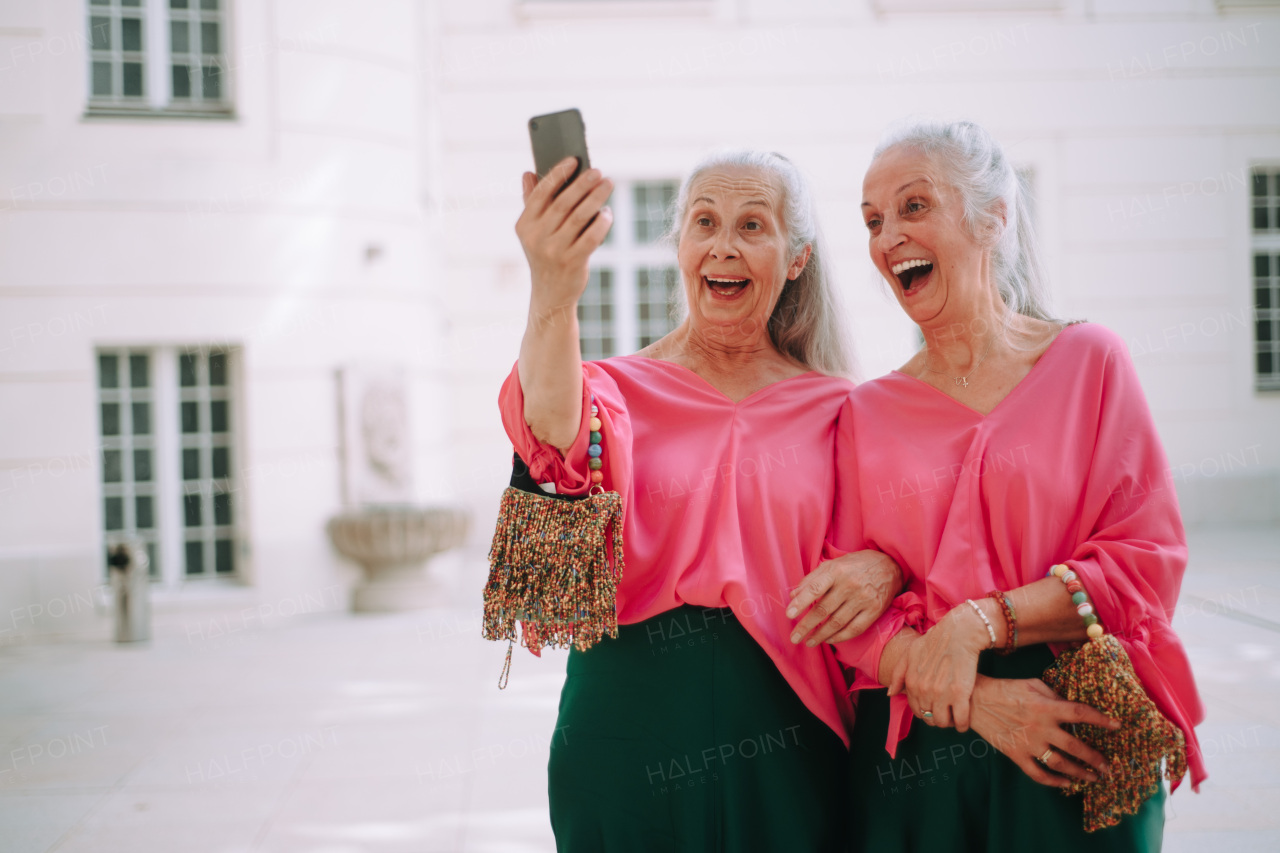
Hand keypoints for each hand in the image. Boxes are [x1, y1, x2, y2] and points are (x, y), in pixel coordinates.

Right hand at [515, 158, 613, 315]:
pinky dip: (601, 223)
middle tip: (598, 171)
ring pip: (579, 217)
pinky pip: (591, 237)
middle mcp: (536, 238)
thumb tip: (528, 173)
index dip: (557, 175)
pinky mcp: (572, 262)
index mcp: (524, 225)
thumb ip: (531, 202)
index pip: (540, 194)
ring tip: (607, 184)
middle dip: (582, 184)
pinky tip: (608, 213)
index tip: (573, 160)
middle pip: (563, 203)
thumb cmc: (545, 255)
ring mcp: (554, 251)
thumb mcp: (533, 231)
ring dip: (596, 198)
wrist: (551, 294)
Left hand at [787, 550, 902, 645]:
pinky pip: (854, 629)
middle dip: (806, 626)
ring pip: (837, 622)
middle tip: (794, 637)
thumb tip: (792, 596)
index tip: (788, 615)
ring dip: (820, 635)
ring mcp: (864, 599)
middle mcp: (850, 585)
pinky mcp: (875, 610)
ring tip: (809, 642)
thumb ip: (811, 580)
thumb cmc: (855, 565)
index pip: (815, 588)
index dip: (801, 603)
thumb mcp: (833, 564)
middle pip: (823, 610)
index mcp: (836, 571)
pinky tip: (829, 640)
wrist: (890, 565)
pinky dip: (840, 637)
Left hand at [887, 603, 990, 730]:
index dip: (925, 712)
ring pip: (942, 722)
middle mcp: (924, 690)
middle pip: (928, 718)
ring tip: (954, 715)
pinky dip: (963, 724)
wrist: (958, 633)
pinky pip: (960, 720)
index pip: (915, 709)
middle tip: (945, 712)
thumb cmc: (935, 642)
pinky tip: (964, 719)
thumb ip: (899, 674)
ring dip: (949, 722)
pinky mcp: (960, 694)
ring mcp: (941, 693)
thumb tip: (890, 694)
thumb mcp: (910, 653)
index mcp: (912, 682)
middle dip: (936, 718)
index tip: (933, 708)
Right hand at [968, 675, 1118, 786]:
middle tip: (1108, 766)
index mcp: (1046, 707)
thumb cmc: (1005, 689)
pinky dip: (1054, 782)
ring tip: (1092, 778)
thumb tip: (1071, 708)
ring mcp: (1028, 744)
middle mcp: (1040, 727)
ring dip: (1080, 773)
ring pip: (1061, 764)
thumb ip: (1054, 696)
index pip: (1080, 714)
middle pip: (1076, 746)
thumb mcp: (1032, 684)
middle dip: (1096, 758)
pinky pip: (1038, 774)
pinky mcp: (1016, 755)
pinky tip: (1065, 783)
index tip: (1117, 726)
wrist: (975, 701)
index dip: (1102, 720)